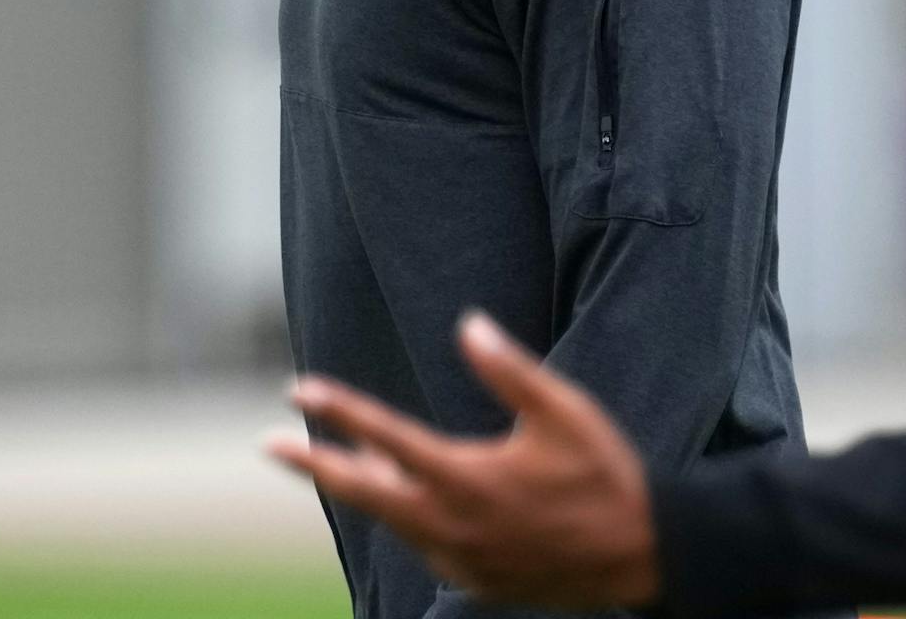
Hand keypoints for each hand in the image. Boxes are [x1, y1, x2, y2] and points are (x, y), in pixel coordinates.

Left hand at [266, 311, 659, 608]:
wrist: (639, 555)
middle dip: (313, 464)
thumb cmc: (603, 473)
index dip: (340, 410)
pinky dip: (402, 518)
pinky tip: (403, 500)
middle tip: (267, 444)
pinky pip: (422, 546)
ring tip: (330, 461)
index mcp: (469, 478)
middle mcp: (452, 525)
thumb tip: (467, 324)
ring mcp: (459, 559)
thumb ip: (510, 369)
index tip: (299, 388)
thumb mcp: (563, 411)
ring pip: (390, 520)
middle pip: (363, 491)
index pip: (386, 437)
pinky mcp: (473, 581)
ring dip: (359, 488)